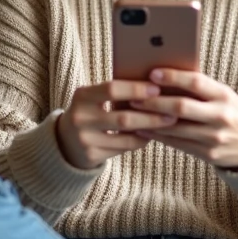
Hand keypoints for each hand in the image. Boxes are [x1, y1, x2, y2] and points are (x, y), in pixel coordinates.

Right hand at [56, 80, 177, 169]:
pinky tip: (151, 135)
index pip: (112, 89)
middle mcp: (80, 117)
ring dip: (150, 129)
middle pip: (123, 117)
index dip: (136, 89)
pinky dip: (139, 141)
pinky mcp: (91, 155)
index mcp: (82, 95)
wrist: (65, 141)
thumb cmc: (90, 112)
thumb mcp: (94, 98)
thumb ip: (116, 91)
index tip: (158, 88)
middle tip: (172, 112)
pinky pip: (123, 148)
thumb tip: (154, 83)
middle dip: (151, 114)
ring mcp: (85, 138)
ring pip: (125, 135)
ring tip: (167, 123)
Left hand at [129, 68, 237, 170]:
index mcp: (224, 96)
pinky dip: (159, 136)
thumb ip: (200, 89)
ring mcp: (214, 137)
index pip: (196, 82)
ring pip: (175, 128)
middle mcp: (220, 116)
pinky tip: (145, 129)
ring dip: (150, 121)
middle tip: (134, 97)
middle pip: (181, 107)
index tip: (152, 74)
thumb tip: (164, 79)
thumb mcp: (224, 96)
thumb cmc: (233, 113)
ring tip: (132, 113)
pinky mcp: (208, 154)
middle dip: (154, 102)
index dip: (173, 77)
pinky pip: (178, 144)